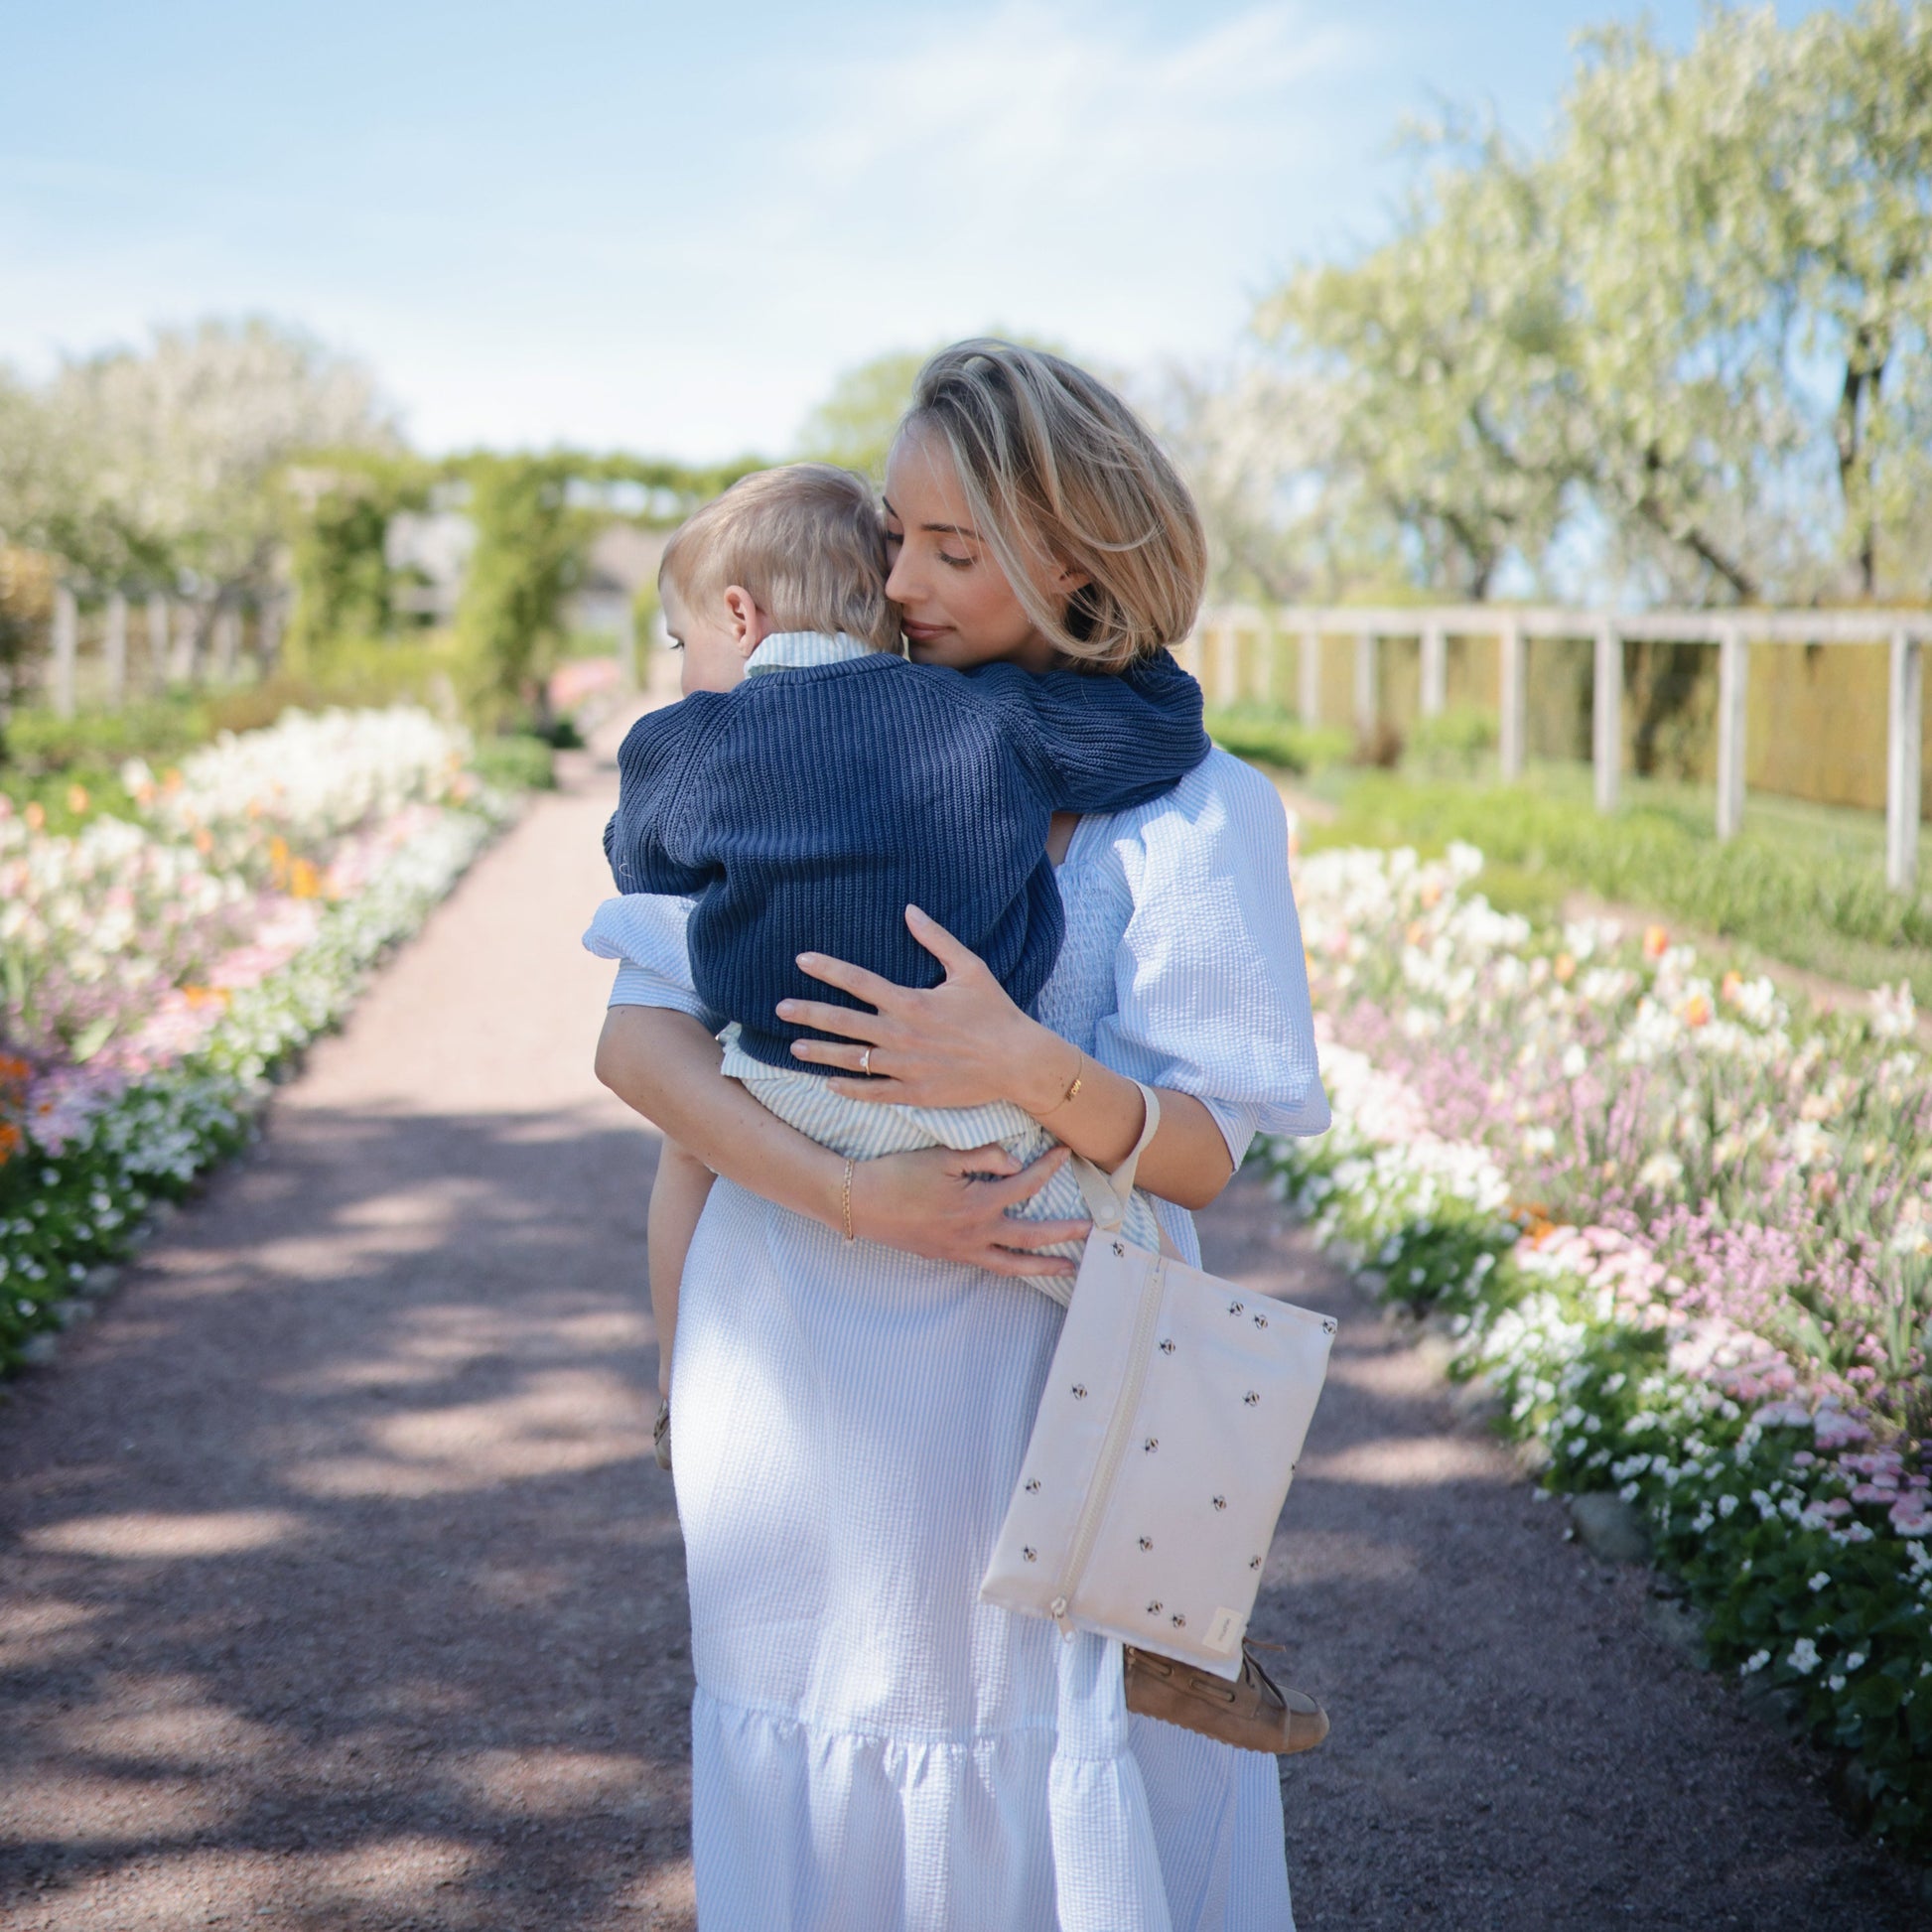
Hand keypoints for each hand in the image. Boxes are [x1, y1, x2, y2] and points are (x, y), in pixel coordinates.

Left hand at [779, 906, 1076, 1112]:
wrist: (1019, 1061)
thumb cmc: (996, 1012)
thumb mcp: (970, 968)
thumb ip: (936, 939)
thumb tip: (910, 910)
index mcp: (911, 1001)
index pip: (858, 981)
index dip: (827, 969)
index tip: (801, 961)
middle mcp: (901, 1034)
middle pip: (844, 1022)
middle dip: (808, 1014)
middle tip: (780, 1009)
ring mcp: (905, 1066)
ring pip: (852, 1059)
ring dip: (820, 1053)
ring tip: (794, 1048)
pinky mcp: (915, 1092)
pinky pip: (873, 1092)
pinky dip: (848, 1088)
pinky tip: (829, 1084)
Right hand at [849, 1141, 1087, 1276]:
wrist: (859, 1203)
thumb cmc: (897, 1174)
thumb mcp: (942, 1157)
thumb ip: (983, 1158)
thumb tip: (1016, 1163)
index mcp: (978, 1205)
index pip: (1025, 1185)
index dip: (1048, 1168)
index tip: (1066, 1153)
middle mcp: (975, 1234)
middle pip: (1030, 1238)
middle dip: (1063, 1234)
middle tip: (1091, 1232)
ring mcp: (960, 1250)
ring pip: (1011, 1265)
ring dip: (1042, 1266)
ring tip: (1067, 1268)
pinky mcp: (946, 1256)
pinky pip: (987, 1265)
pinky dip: (1009, 1267)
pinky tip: (1018, 1265)